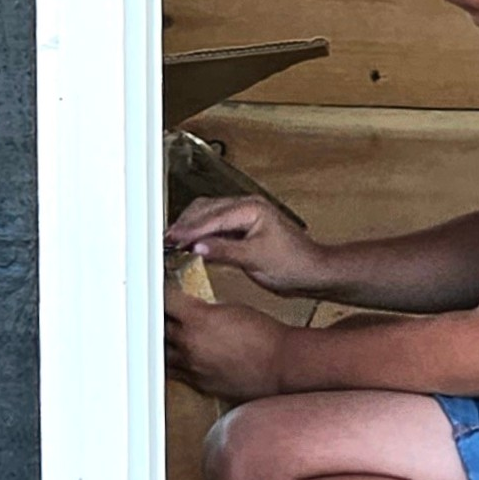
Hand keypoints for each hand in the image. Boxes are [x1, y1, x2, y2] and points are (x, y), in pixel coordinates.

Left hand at [164, 286, 290, 400]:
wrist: (281, 364)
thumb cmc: (264, 335)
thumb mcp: (232, 309)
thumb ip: (205, 310)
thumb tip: (193, 311)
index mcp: (197, 318)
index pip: (164, 300)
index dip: (161, 294)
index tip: (160, 293)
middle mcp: (189, 343)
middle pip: (157, 327)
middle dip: (159, 319)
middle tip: (161, 313)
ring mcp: (192, 366)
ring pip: (162, 354)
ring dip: (164, 345)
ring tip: (168, 338)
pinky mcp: (199, 383)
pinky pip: (177, 373)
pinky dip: (177, 364)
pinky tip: (183, 358)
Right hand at [166, 196, 324, 294]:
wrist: (313, 272)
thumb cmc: (294, 264)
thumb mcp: (256, 259)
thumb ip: (225, 251)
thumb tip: (198, 246)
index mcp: (251, 208)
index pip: (211, 216)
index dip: (189, 229)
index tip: (170, 239)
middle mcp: (247, 207)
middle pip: (205, 210)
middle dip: (185, 225)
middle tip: (165, 241)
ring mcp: (245, 216)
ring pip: (209, 215)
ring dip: (191, 228)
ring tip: (173, 243)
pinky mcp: (244, 228)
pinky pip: (216, 226)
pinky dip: (202, 234)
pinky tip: (191, 245)